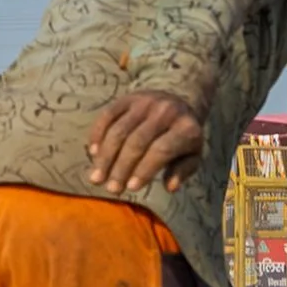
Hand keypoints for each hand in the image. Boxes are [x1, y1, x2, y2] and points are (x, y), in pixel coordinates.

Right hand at [87, 91, 202, 194]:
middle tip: (111, 189)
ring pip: (119, 131)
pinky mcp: (128, 98)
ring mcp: (145, 102)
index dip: (144, 170)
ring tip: (97, 178)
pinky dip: (98, 135)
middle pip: (137, 142)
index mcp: (185, 128)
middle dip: (121, 168)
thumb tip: (170, 187)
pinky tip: (93, 154)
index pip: (161, 150)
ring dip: (105, 157)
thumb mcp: (192, 155)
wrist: (180, 99)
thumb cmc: (183, 137)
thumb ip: (182, 171)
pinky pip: (107, 116)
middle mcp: (165, 112)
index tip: (131, 188)